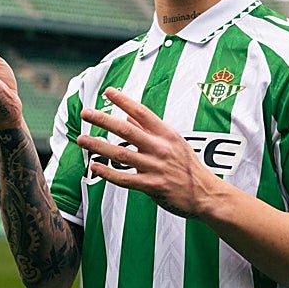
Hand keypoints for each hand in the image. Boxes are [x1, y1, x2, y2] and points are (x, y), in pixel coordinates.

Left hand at [77, 87, 221, 218]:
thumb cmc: (188, 168)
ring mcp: (156, 167)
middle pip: (126, 129)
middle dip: (103, 120)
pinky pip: (125, 178)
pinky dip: (108, 173)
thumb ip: (149, 129)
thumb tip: (127, 113)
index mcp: (167, 134)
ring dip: (99, 146)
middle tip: (85, 113)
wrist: (206, 195)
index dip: (124, 100)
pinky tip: (95, 167)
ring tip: (82, 140)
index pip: (142, 112)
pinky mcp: (153, 186)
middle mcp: (160, 148)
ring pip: (121, 153)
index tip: (108, 92)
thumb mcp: (174, 142)